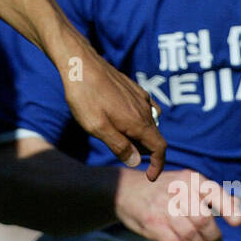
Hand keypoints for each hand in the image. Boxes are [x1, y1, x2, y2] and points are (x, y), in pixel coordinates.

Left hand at [64, 42, 165, 178]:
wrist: (80, 63)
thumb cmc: (85, 96)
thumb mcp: (97, 127)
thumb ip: (119, 146)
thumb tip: (136, 162)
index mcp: (138, 122)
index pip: (160, 148)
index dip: (158, 165)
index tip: (150, 177)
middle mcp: (145, 109)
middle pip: (154, 137)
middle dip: (144, 151)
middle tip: (122, 155)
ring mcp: (140, 97)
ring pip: (149, 123)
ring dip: (140, 136)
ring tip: (117, 137)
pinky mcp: (133, 88)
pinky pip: (145, 109)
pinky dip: (139, 121)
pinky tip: (125, 120)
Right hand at [114, 166, 240, 240]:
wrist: (124, 190)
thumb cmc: (162, 189)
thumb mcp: (183, 182)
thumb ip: (207, 194)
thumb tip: (236, 206)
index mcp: (189, 179)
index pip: (214, 193)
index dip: (228, 208)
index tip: (237, 223)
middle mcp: (177, 192)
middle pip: (204, 220)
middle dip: (214, 237)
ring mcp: (163, 209)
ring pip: (191, 235)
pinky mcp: (153, 224)